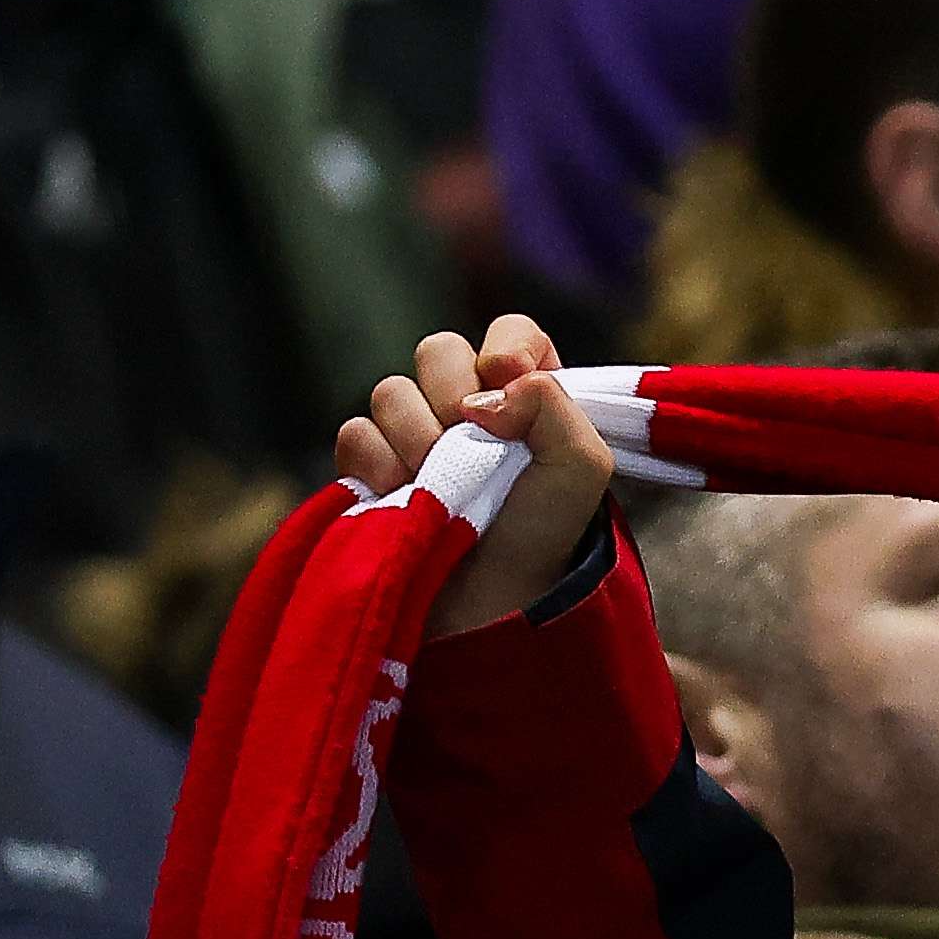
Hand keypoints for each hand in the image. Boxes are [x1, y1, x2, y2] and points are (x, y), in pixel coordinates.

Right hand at [332, 315, 611, 635]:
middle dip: (452, 394)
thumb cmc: (545, 536)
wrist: (494, 606)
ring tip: (441, 485)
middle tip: (473, 445)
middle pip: (438, 349)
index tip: (507, 379)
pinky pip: (356, 434)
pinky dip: (380, 466)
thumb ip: (553, 405)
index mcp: (528, 396)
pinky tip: (404, 497)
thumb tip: (484, 394)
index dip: (505, 347)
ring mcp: (415, 436)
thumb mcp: (582, 468)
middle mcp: (470, 408)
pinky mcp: (371, 468)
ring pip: (390, 391)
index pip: (510, 332)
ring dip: (417, 438)